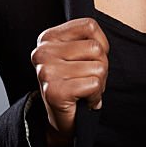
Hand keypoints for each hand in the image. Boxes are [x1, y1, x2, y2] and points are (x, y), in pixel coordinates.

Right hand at [30, 18, 109, 146]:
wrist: (60, 120)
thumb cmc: (73, 84)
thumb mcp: (77, 54)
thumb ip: (87, 39)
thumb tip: (102, 43)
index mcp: (48, 37)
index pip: (89, 26)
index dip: (101, 44)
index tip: (89, 60)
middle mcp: (43, 51)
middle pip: (96, 49)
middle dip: (101, 67)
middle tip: (87, 80)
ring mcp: (47, 71)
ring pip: (98, 67)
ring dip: (99, 84)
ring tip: (84, 91)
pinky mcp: (54, 91)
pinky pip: (94, 85)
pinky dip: (95, 96)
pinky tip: (83, 101)